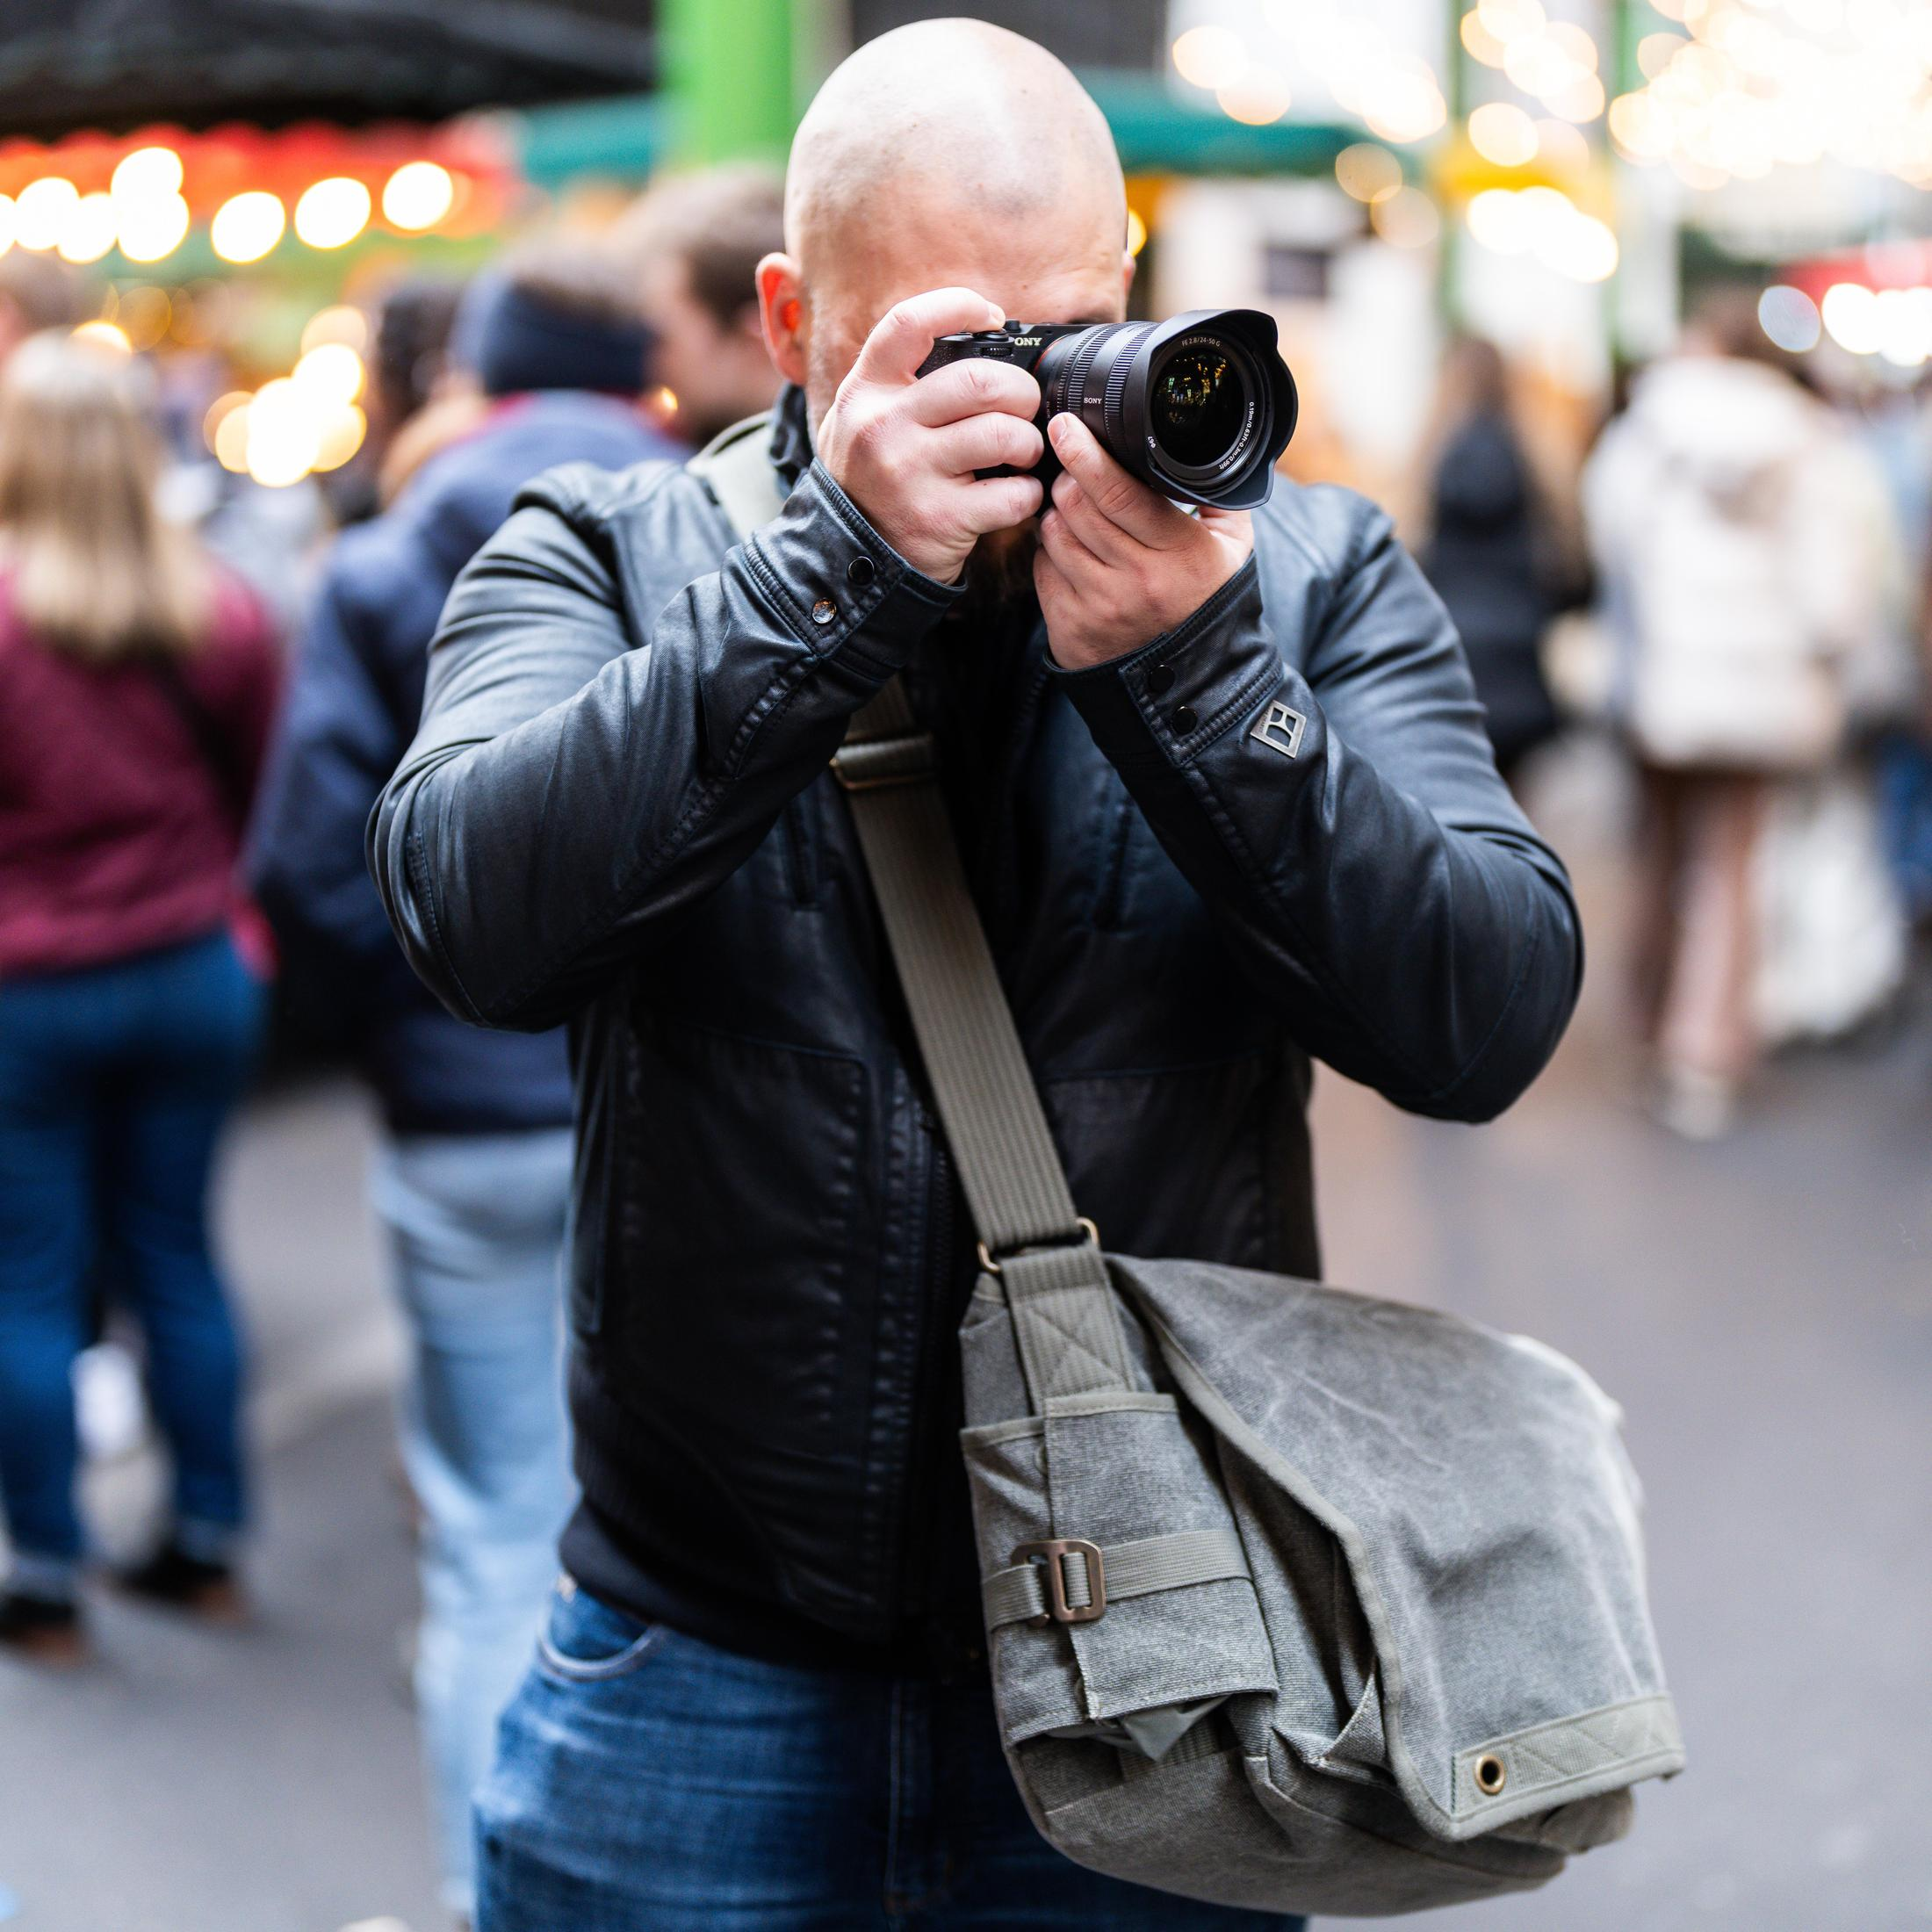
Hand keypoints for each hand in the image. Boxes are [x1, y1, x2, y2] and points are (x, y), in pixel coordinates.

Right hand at [816, 288, 1044, 583]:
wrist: (853, 559)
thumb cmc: (872, 479)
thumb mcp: (861, 419)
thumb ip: (901, 379)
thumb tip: (978, 336)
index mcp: (865, 391)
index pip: (910, 323)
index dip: (960, 306)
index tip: (994, 317)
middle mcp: (883, 427)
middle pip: (979, 380)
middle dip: (1020, 391)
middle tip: (1024, 407)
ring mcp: (910, 474)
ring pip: (1003, 434)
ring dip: (1029, 443)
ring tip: (1022, 454)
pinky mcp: (942, 519)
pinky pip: (1013, 494)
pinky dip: (1029, 494)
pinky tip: (1017, 495)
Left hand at [1034, 414, 1252, 671]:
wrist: (1191, 682)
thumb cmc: (1208, 602)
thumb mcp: (1232, 548)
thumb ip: (1219, 495)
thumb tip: (1206, 444)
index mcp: (1178, 553)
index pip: (1119, 493)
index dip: (1086, 454)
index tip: (1066, 426)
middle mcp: (1136, 581)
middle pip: (1077, 506)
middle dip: (1069, 477)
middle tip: (1074, 469)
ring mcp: (1099, 607)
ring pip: (1053, 533)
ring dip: (1057, 514)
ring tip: (1077, 514)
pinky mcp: (1069, 628)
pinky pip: (1042, 568)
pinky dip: (1050, 552)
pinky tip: (1072, 553)